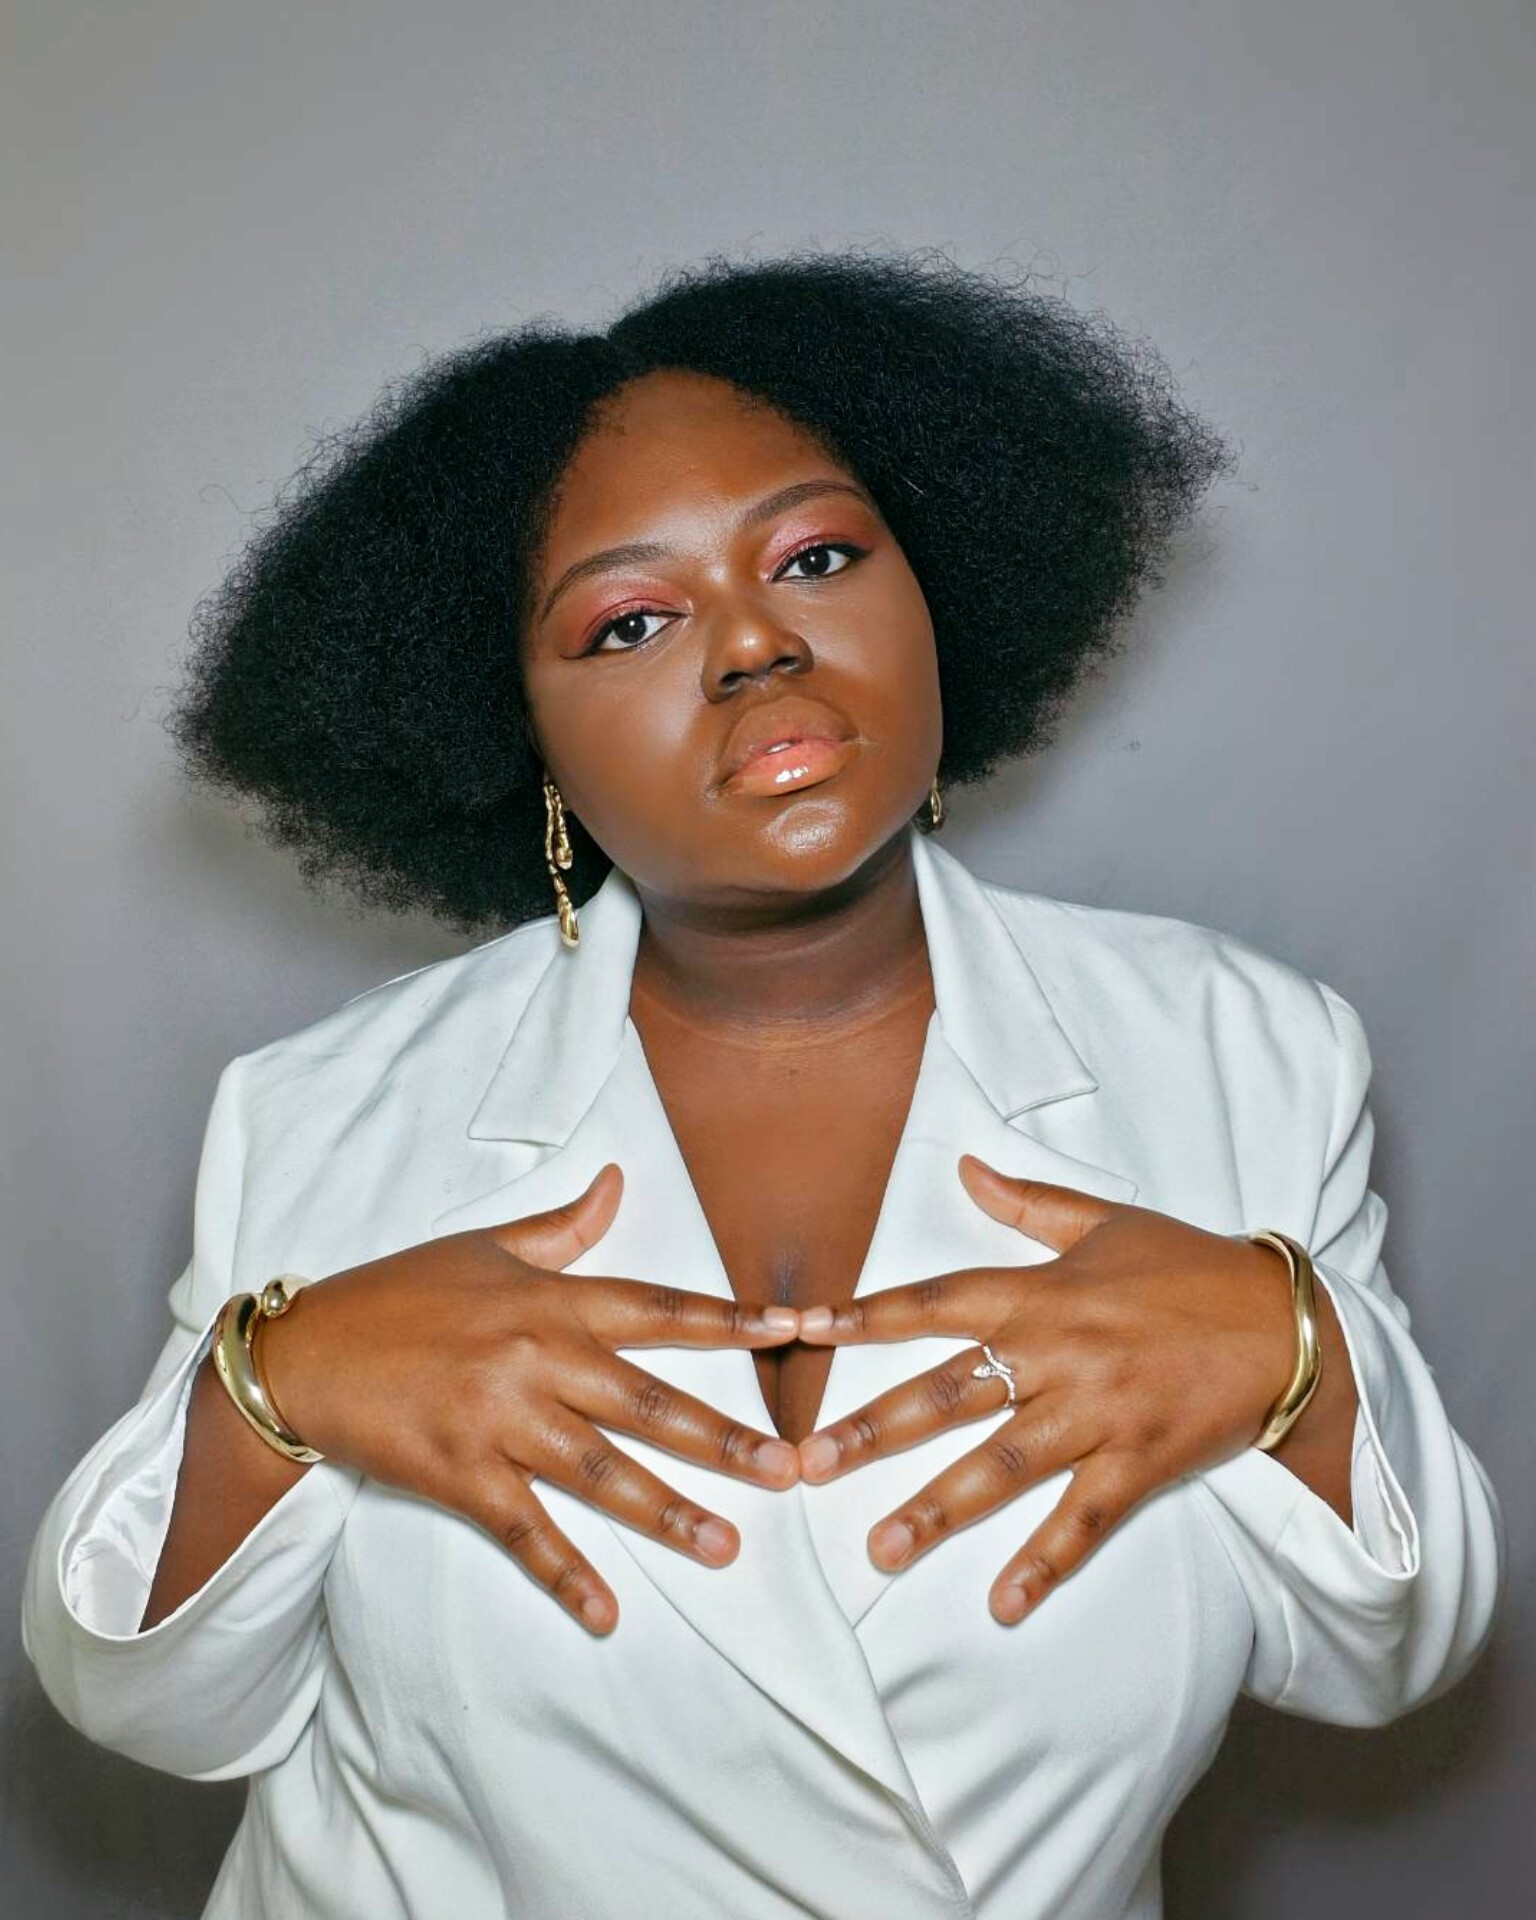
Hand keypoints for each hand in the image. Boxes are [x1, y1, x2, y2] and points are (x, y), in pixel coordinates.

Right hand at [259, 1164, 801, 1634]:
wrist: (305, 1354)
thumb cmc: (397, 1294)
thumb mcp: (484, 1248)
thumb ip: (563, 1227)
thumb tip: (619, 1180)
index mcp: (551, 1301)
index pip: (659, 1309)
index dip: (729, 1322)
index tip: (795, 1333)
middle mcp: (536, 1359)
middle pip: (648, 1404)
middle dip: (724, 1439)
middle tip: (790, 1470)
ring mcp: (499, 1422)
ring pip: (601, 1474)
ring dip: (667, 1513)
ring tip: (726, 1546)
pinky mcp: (459, 1475)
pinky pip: (524, 1532)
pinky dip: (565, 1575)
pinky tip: (607, 1613)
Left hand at [795, 1155, 1353, 1623]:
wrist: (1286, 1321)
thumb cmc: (1190, 1267)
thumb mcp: (1106, 1222)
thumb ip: (1028, 1203)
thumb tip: (965, 1165)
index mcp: (1041, 1292)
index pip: (935, 1301)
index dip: (867, 1316)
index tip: (805, 1331)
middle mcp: (1058, 1352)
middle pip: (949, 1391)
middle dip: (874, 1430)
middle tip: (809, 1465)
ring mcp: (1099, 1411)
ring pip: (1004, 1464)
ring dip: (938, 1510)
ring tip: (880, 1551)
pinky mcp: (1142, 1460)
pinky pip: (1086, 1519)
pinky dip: (1045, 1562)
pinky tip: (1003, 1604)